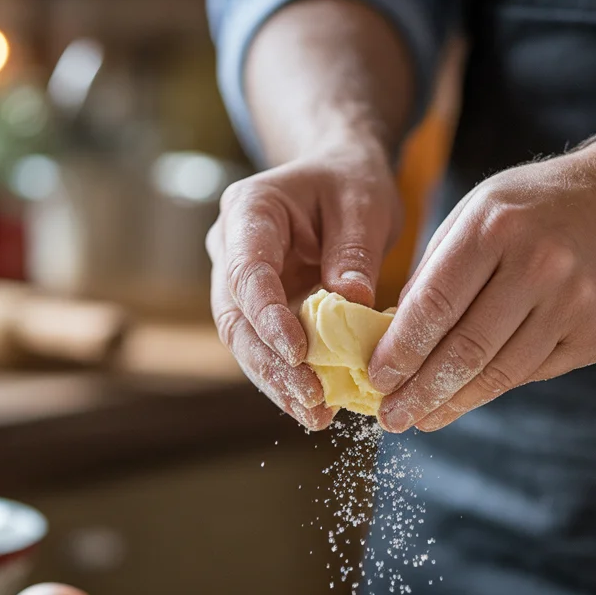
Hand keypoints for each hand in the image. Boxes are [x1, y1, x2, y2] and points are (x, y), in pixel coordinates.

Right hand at [207, 143, 401, 429]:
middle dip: (272, 365)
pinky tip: (317, 410)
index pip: (247, 272)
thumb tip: (351, 303)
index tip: (298, 353)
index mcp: (248, 212)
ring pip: (246, 344)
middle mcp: (231, 251)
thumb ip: (354, 251)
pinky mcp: (260, 312)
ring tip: (316, 415)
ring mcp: (240, 285)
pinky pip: (267, 351)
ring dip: (278, 384)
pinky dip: (290, 381)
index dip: (268, 316)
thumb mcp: (364, 203)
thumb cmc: (350, 182)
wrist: (338, 178)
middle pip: (237, 319)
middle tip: (311, 399)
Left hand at [368, 151, 595, 431]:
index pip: (436, 306)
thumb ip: (433, 275)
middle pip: (467, 350)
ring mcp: (575, 303)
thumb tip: (392, 343)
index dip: (401, 351)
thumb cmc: (529, 211)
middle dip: (421, 392)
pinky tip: (467, 397)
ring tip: (423, 418)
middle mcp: (541, 264)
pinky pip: (532, 373)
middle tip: (391, 417)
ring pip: (500, 373)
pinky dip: (493, 388)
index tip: (376, 380)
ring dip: (454, 403)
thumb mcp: (472, 216)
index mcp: (495, 227)